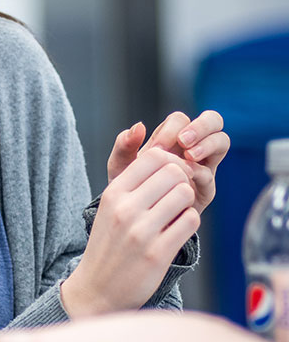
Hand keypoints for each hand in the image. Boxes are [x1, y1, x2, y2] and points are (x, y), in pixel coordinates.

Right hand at [61, 148, 199, 315]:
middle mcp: (125, 209)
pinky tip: (177, 231)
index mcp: (113, 194)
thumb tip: (164, 156)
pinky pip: (190, 221)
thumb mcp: (110, 208)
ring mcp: (141, 232)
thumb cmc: (108, 245)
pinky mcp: (158, 254)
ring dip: (187, 203)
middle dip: (182, 182)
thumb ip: (133, 182)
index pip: (153, 156)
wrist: (96, 290)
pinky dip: (189, 223)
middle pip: (173, 172)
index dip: (171, 162)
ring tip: (176, 215)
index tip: (171, 177)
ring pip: (185, 194)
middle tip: (178, 197)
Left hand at [107, 111, 229, 214]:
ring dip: (208, 143)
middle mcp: (190, 148)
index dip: (171, 130)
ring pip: (221, 141)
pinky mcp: (205, 189)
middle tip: (183, 141)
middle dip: (201, 126)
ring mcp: (202, 167)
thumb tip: (139, 126)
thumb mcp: (120, 167)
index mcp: (169, 138)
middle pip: (212, 121)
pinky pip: (210, 174)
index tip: (157, 149)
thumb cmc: (127, 189)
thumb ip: (124, 146)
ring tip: (189, 155)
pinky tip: (187, 177)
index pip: (180, 120)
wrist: (132, 221)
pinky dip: (201, 171)